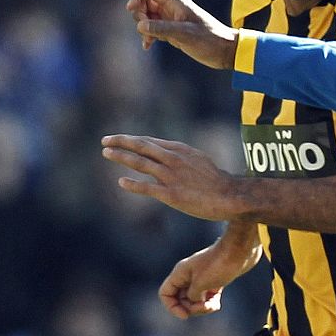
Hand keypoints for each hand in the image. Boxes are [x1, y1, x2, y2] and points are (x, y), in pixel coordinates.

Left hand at [102, 134, 246, 221]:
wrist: (230, 196)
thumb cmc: (217, 180)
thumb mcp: (198, 160)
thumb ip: (180, 157)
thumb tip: (166, 156)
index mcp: (179, 150)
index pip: (149, 142)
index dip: (131, 139)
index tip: (118, 139)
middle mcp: (172, 159)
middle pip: (141, 146)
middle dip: (121, 142)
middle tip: (105, 141)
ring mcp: (171, 176)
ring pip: (140, 162)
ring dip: (121, 157)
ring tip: (106, 153)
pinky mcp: (171, 194)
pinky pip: (146, 187)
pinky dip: (132, 184)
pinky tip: (121, 182)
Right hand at [126, 0, 238, 68]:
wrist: (227, 53)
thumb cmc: (211, 40)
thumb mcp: (185, 34)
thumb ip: (162, 28)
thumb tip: (140, 25)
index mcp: (177, 3)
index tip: (132, 10)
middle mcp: (173, 10)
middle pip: (146, 3)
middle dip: (139, 14)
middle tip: (145, 28)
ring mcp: (173, 21)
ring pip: (149, 17)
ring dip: (143, 27)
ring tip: (148, 40)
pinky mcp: (175, 33)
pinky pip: (155, 30)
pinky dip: (149, 36)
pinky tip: (147, 46)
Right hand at [159, 234, 260, 318]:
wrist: (240, 251)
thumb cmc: (219, 264)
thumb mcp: (201, 284)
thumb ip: (192, 296)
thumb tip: (193, 302)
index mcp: (180, 274)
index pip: (165, 293)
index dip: (172, 307)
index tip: (185, 316)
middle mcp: (188, 276)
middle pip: (181, 299)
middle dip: (191, 308)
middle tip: (205, 306)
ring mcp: (201, 279)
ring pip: (195, 300)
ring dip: (202, 308)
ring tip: (213, 305)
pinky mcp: (214, 282)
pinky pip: (207, 298)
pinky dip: (211, 303)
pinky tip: (217, 304)